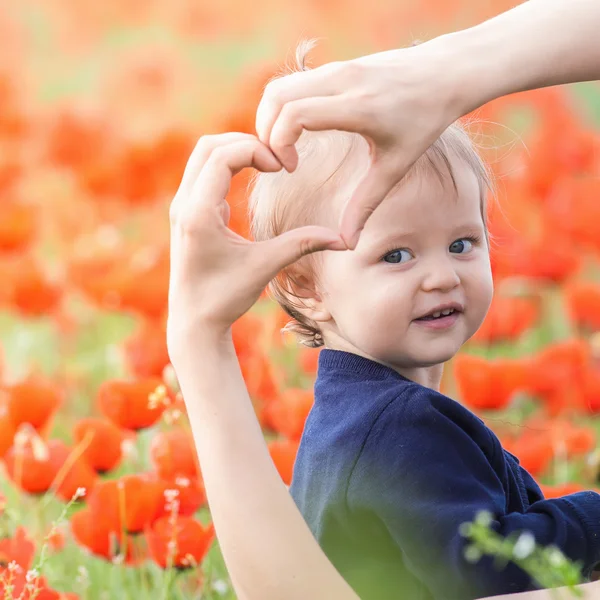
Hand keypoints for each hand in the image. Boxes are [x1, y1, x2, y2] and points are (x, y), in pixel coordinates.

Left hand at [167, 133, 345, 359]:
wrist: (194, 321)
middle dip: (245, 143)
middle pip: (209, 146)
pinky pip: (203, 172)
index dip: (255, 150)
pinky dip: (227, 165)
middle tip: (276, 159)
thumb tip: (343, 240)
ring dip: (235, 152)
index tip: (281, 167)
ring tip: (267, 164)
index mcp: (198, 214)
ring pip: (203, 156)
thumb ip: (301, 244)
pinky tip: (251, 180)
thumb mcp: (265, 267)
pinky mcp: (186, 213)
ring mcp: (181, 207)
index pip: (222, 155)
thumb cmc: (225, 297)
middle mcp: (183, 204)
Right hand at [255, 39, 463, 248]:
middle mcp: (342, 80)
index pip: (295, 114)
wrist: (443, 73)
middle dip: (265, 133)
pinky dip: (281, 108)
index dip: (280, 143)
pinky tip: (296, 134)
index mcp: (358, 107)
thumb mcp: (395, 167)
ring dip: (269, 120)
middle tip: (279, 162)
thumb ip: (365, 205)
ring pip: (278, 87)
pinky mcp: (334, 65)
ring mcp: (336, 68)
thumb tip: (347, 244)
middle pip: (276, 97)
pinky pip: (292, 83)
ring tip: (283, 150)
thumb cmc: (423, 122)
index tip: (291, 169)